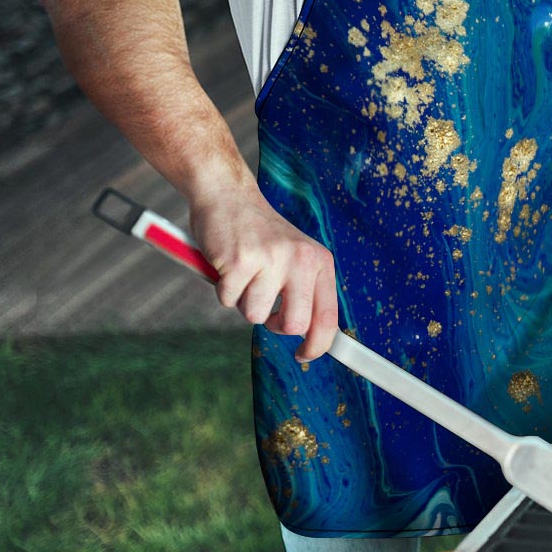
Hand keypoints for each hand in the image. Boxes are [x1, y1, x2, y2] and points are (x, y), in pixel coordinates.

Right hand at [189, 185, 337, 361]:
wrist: (228, 196)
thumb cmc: (260, 235)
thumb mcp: (295, 257)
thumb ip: (305, 291)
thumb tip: (312, 338)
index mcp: (319, 261)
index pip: (328, 316)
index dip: (318, 345)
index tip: (304, 356)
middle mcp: (301, 259)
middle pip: (294, 324)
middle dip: (275, 325)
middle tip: (265, 307)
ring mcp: (271, 259)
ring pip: (255, 315)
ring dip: (244, 301)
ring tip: (245, 273)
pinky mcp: (240, 261)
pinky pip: (228, 300)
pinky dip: (223, 289)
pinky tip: (228, 265)